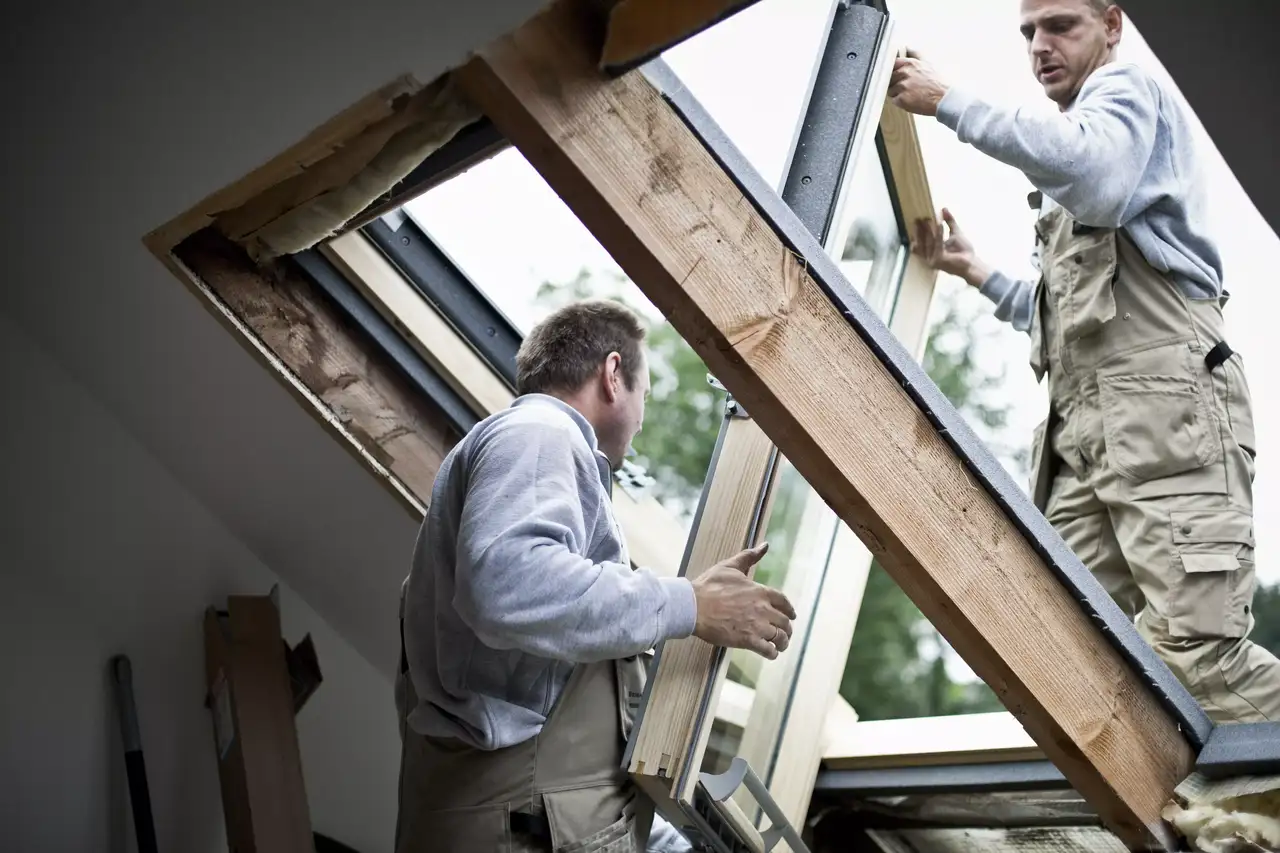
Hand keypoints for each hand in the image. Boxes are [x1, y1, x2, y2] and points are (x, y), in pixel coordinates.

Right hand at [690, 542, 795, 659]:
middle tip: (786, 633)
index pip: (783, 602)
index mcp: (760, 591)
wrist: (694, 606)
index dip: (790, 610)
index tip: (792, 616)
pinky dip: (772, 653)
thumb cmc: (709, 586)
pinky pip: (767, 650)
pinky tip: (770, 653)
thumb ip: (749, 556)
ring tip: (780, 646)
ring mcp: (756, 625)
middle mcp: (763, 609)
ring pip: (779, 637)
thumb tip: (765, 545)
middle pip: (784, 622)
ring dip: (782, 642)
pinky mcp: (747, 640)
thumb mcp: (730, 566)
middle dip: (787, 629)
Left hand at [888, 48, 948, 116]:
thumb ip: (914, 54)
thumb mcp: (927, 63)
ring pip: (890, 90)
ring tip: (910, 94)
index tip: (897, 75)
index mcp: (909, 63)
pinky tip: (911, 100)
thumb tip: (907, 47)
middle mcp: (904, 73)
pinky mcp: (901, 99)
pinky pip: (894, 100)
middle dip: (895, 82)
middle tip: (908, 87)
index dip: (893, 71)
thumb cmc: (936, 82)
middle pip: (889, 78)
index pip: (891, 64)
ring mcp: (902, 86)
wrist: (944, 98)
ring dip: (897, 93)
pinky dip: (900, 102)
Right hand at [912, 208, 991, 287]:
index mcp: (930, 253)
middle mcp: (928, 257)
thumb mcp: (955, 233)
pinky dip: (939, 234)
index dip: (918, 231)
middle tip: (919, 217)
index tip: (918, 219)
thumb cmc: (963, 251)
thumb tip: (944, 208)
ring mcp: (932, 259)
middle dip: (920, 229)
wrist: (971, 263)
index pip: (920, 241)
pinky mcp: (939, 260)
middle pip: (922, 241)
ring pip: (928, 242)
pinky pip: (938, 244)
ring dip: (928, 229)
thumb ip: (949, 222)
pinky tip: (939, 224)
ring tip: (928, 218)